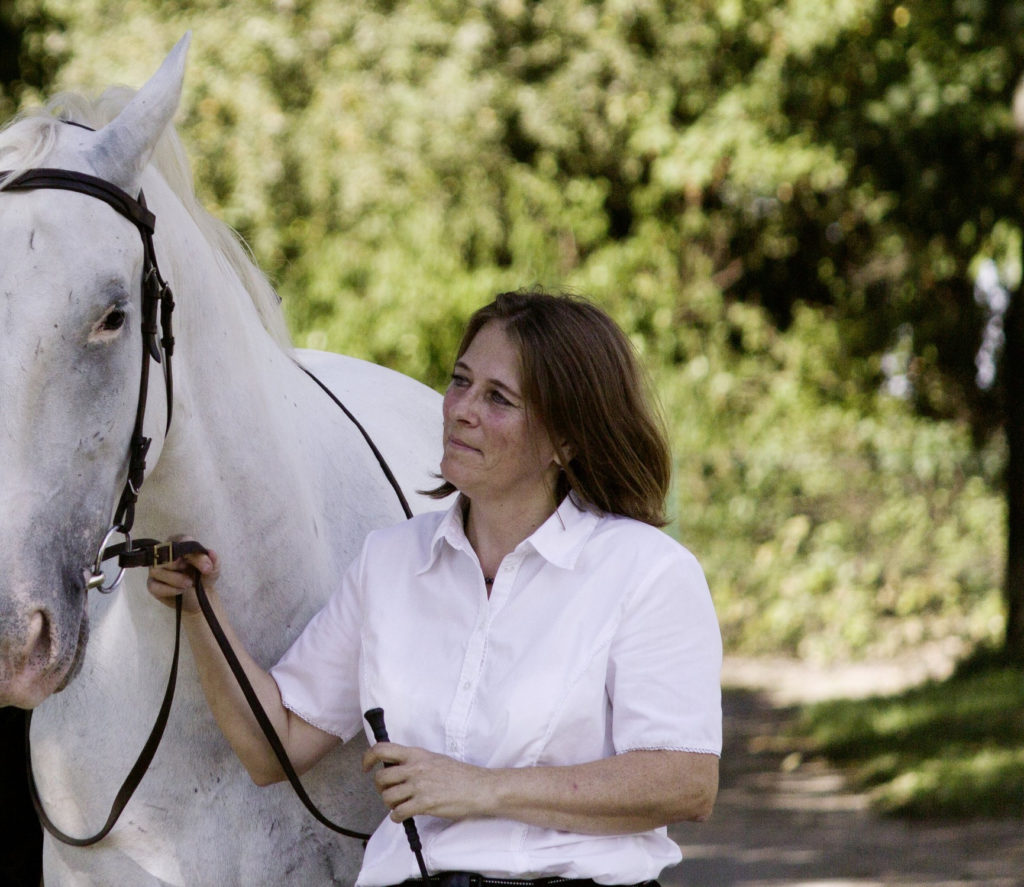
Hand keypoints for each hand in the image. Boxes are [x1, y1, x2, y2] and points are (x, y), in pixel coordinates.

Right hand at [146, 536, 218, 613]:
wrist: (199, 597)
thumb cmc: (203, 576)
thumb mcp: (213, 569)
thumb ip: (214, 560)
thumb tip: (211, 553)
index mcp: (180, 543)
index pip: (182, 541)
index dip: (194, 555)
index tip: (207, 568)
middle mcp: (164, 553)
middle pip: (166, 555)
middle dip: (182, 566)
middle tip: (195, 578)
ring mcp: (156, 569)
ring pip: (158, 570)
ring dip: (176, 579)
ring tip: (189, 584)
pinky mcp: (152, 584)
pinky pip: (154, 586)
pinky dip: (170, 589)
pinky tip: (180, 591)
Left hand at [362, 742, 491, 822]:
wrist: (478, 788)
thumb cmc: (458, 775)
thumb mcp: (434, 759)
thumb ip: (414, 761)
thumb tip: (396, 768)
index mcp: (416, 754)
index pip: (382, 749)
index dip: (368, 758)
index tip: (365, 767)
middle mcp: (414, 767)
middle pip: (380, 777)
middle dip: (380, 788)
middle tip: (389, 792)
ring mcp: (418, 786)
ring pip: (387, 797)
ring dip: (390, 804)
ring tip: (400, 804)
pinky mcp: (423, 803)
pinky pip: (398, 813)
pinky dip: (397, 817)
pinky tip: (404, 815)